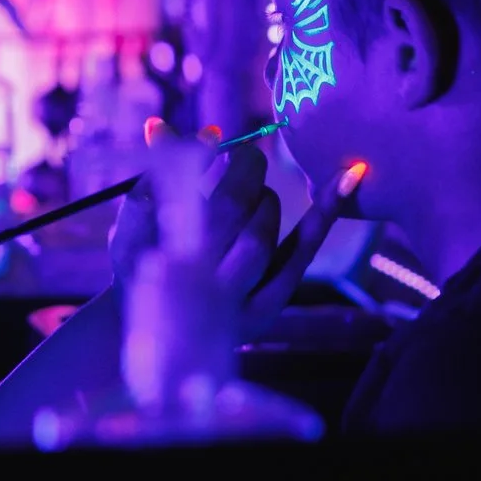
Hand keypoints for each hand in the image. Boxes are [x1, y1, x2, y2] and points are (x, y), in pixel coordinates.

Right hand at [108, 124, 364, 334]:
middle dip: (242, 172)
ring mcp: (234, 296)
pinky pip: (301, 252)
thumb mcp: (131, 229)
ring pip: (259, 230)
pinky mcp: (269, 305)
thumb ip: (151, 179)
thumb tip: (171, 128)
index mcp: (152, 251)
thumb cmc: (140, 273)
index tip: (216, 138)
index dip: (200, 158)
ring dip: (262, 200)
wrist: (158, 352)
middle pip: (229, 208)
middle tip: (245, 159)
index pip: (183, 190)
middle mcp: (194, 278)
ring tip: (253, 196)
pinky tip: (350, 175)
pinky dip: (326, 212)